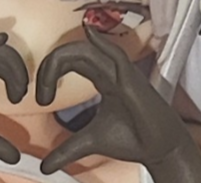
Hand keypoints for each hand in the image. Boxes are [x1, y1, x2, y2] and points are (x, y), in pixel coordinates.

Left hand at [36, 28, 200, 181]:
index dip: (51, 71)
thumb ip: (66, 150)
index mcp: (101, 78)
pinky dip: (102, 42)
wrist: (159, 150)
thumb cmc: (133, 139)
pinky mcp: (131, 79)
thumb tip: (45, 167)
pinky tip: (89, 33)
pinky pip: (116, 54)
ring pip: (88, 50)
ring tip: (48, 78)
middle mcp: (109, 70)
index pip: (71, 61)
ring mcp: (121, 72)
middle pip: (75, 52)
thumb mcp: (90, 141)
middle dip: (51, 65)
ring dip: (63, 58)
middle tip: (41, 93)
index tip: (41, 97)